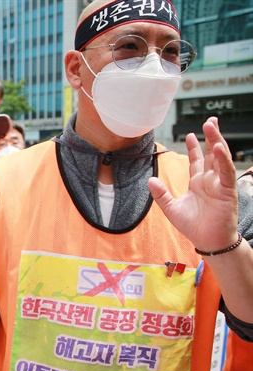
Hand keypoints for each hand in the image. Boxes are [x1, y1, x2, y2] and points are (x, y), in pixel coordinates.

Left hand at [148, 117, 238, 251]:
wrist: (207, 242)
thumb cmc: (193, 226)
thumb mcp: (171, 208)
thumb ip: (161, 194)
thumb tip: (150, 179)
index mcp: (198, 183)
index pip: (197, 160)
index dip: (195, 146)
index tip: (191, 134)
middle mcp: (210, 180)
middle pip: (211, 153)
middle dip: (210, 136)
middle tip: (209, 121)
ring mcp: (220, 184)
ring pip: (220, 158)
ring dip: (217, 141)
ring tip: (212, 126)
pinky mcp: (227, 191)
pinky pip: (226, 172)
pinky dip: (222, 159)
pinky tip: (217, 147)